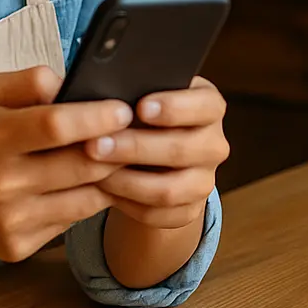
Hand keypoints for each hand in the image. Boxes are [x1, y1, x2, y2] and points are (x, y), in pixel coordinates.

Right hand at [0, 65, 131, 261]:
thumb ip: (29, 80)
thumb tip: (72, 82)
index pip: (55, 126)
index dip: (95, 118)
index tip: (124, 109)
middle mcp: (0, 182)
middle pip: (78, 165)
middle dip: (117, 148)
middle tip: (138, 133)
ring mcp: (9, 220)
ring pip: (84, 199)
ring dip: (110, 178)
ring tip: (124, 158)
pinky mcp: (16, 246)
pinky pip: (69, 221)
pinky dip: (85, 202)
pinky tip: (90, 184)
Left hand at [84, 76, 228, 228]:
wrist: (153, 156)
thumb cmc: (143, 115)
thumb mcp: (145, 95)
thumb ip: (135, 92)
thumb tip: (105, 96)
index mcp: (210, 107)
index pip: (205, 106)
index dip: (174, 107)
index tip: (140, 107)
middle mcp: (214, 145)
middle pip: (181, 150)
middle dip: (135, 147)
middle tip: (96, 144)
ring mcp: (204, 181)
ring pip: (168, 189)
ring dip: (126, 181)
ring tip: (93, 171)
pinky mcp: (190, 210)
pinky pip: (158, 215)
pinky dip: (127, 204)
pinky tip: (103, 190)